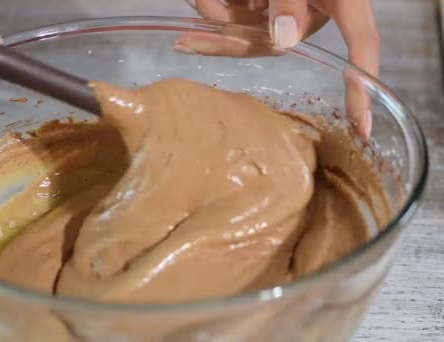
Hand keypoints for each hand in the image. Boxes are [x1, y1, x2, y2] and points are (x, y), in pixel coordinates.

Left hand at [179, 0, 379, 137]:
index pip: (361, 46)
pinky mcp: (261, 7)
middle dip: (227, 40)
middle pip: (272, 44)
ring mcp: (283, 12)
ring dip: (213, 20)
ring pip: (246, 33)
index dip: (362, 87)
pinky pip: (236, 19)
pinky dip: (214, 9)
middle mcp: (309, 12)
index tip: (362, 127)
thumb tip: (284, 40)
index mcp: (337, 1)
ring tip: (191, 12)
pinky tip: (198, 4)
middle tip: (188, 42)